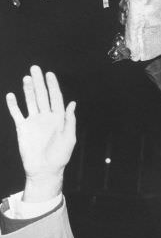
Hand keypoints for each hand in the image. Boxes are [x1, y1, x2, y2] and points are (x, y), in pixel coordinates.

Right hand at [6, 67, 75, 202]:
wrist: (45, 169)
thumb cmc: (60, 156)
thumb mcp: (70, 138)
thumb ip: (70, 120)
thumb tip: (72, 103)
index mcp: (59, 118)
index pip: (55, 98)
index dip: (53, 86)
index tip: (49, 74)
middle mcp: (46, 117)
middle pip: (42, 96)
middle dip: (39, 82)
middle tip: (35, 68)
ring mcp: (34, 122)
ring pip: (30, 101)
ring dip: (28, 90)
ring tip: (26, 78)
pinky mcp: (23, 128)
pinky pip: (17, 113)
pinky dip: (13, 105)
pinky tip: (11, 95)